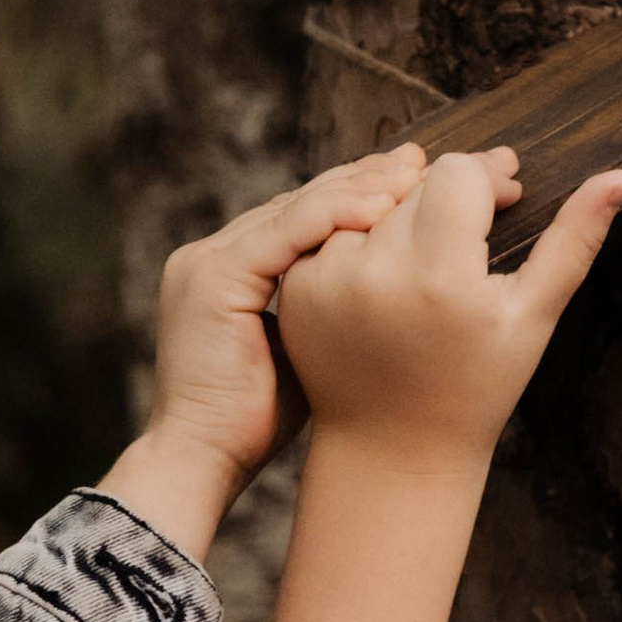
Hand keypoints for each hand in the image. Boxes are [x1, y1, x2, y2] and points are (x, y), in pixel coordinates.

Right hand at [98, 146, 430, 557]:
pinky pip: (285, 231)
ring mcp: (208, 261)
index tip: (411, 181)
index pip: (300, 218)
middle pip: (299, 201)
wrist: (202, 460)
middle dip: (363, 177)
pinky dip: (336, 215)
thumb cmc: (253, 421)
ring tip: (412, 175)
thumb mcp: (300, 349)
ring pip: (296, 207)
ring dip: (358, 187)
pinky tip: (381, 207)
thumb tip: (385, 289)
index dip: (356, 196)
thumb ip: (326, 309)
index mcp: (229, 270)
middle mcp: (212, 254)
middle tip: (420, 160)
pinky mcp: (215, 277)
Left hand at [272, 149, 621, 477]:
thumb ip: (574, 240)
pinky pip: (334, 230)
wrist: (393, 449)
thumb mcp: (533, 316)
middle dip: (450, 193)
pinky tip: (388, 275)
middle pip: (417, 183)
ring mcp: (326, 280)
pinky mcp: (295, 289)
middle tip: (478, 215)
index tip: (509, 193)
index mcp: (440, 277)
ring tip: (433, 249)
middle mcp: (374, 272)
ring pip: (375, 200)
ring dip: (404, 211)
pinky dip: (363, 237)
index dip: (490, 175)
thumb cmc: (478, 386)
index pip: (460, 173)